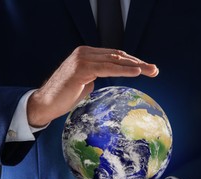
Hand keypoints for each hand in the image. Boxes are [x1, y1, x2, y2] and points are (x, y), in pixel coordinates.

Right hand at [27, 46, 158, 126]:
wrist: (45, 104)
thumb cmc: (64, 97)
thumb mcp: (85, 83)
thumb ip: (96, 76)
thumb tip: (108, 77)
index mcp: (86, 55)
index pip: (114, 56)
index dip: (131, 62)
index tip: (146, 69)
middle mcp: (84, 53)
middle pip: (117, 56)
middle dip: (138, 63)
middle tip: (155, 70)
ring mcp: (82, 59)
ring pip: (114, 60)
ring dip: (136, 66)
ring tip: (151, 71)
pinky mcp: (81, 68)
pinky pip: (107, 68)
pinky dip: (123, 70)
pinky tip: (136, 72)